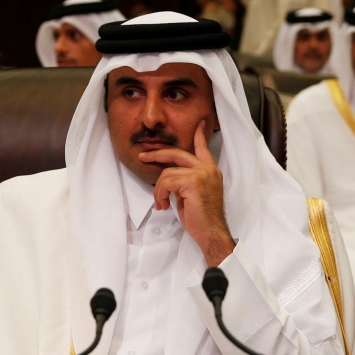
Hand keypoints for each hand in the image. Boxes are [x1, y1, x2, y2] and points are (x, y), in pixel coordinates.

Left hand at [139, 120, 235, 265]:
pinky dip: (160, 194)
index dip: (199, 135)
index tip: (200, 123)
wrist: (211, 232)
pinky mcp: (192, 182)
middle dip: (157, 154)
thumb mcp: (192, 195)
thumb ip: (184, 181)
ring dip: (159, 190)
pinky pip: (166, 183)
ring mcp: (201, 174)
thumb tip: (169, 179)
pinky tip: (164, 205)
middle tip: (143, 157)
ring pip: (167, 173)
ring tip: (161, 203)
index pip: (203, 148)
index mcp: (210, 171)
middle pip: (177, 153)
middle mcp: (207, 169)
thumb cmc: (201, 219)